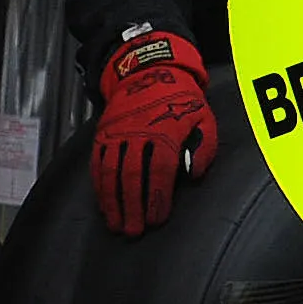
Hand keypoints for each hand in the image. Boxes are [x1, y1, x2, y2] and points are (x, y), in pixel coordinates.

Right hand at [94, 31, 217, 236]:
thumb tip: (194, 175)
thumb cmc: (182, 101)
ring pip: (111, 172)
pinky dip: (99, 185)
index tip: (157, 219)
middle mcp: (138, 133)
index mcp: (165, 132)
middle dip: (132, 207)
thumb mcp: (204, 119)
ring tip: (116, 224)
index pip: (160, 172)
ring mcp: (117, 133)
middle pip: (132, 176)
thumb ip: (203, 148)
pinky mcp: (103, 132)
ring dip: (112, 201)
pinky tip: (103, 203)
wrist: (150, 72)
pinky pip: (98, 162)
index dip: (157, 198)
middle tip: (133, 231)